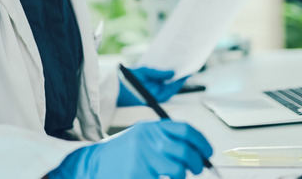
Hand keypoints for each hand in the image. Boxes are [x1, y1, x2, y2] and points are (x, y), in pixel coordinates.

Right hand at [49, 120, 212, 178]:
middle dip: (196, 164)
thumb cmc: (121, 153)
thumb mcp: (142, 136)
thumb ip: (165, 139)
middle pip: (185, 152)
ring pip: (177, 171)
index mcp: (150, 128)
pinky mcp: (138, 174)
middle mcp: (147, 140)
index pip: (185, 130)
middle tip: (197, 169)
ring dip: (181, 177)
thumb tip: (197, 151)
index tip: (208, 152)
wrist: (93, 163)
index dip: (202, 142)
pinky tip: (158, 178)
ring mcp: (142, 158)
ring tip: (173, 177)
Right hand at [117, 66, 187, 105]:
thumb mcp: (144, 72)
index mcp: (157, 95)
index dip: (182, 78)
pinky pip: (160, 85)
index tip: (188, 70)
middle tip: (184, 65)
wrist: (114, 89)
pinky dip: (164, 78)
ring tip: (176, 65)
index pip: (174, 87)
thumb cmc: (126, 82)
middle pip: (172, 86)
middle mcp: (157, 97)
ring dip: (171, 77)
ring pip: (167, 86)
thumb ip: (159, 73)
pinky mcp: (150, 93)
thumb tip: (172, 72)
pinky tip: (166, 70)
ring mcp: (154, 95)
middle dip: (178, 76)